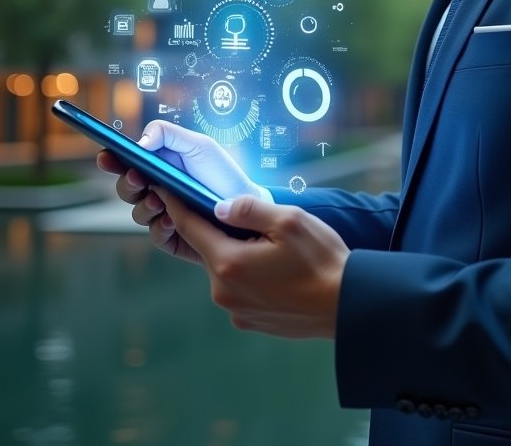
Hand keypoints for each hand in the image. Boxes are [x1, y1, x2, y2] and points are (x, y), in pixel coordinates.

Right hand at [96, 121, 272, 263]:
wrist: (245, 205)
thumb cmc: (221, 173)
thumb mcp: (199, 145)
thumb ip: (168, 135)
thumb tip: (139, 143)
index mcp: (159, 165)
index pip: (127, 162)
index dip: (112, 159)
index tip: (106, 155)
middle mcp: (156, 189)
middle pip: (126, 188)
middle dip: (127, 183)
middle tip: (139, 178)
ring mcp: (163, 214)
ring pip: (137, 212)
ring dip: (146, 205)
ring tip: (162, 200)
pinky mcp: (172, 237)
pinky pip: (155, 234)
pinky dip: (161, 226)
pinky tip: (173, 220)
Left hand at [158, 187, 348, 338]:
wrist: (347, 306)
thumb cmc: (321, 261)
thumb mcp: (289, 220)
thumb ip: (249, 209)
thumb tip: (219, 206)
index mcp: (229, 262)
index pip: (190, 227)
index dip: (176, 205)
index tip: (163, 189)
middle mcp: (223, 292)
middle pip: (210, 249)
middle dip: (223, 231)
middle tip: (254, 219)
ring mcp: (235, 311)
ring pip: (227, 270)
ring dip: (240, 254)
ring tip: (276, 249)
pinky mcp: (249, 322)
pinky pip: (240, 290)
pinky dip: (251, 276)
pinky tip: (280, 272)